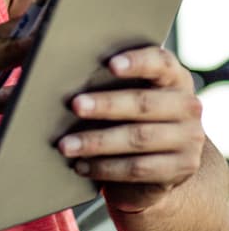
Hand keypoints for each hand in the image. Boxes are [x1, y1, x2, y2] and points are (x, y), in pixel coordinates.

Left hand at [57, 46, 204, 212]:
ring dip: (97, 142)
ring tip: (65, 145)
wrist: (158, 163)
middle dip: (106, 105)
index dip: (137, 61)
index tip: (110, 63)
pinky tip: (81, 165)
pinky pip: (139, 168)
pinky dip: (106, 167)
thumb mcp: (120, 93)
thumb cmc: (126, 116)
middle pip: (144, 102)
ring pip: (138, 138)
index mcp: (172, 76)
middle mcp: (186, 105)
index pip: (160, 62)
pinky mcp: (180, 168)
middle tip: (74, 105)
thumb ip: (97, 77)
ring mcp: (188, 139)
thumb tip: (43, 67)